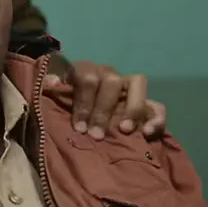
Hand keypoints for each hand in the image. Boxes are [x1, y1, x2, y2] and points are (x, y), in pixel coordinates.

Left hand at [43, 61, 167, 139]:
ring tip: (124, 130)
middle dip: (103, 109)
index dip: (83, 102)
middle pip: (111, 81)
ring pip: (138, 83)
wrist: (84, 121)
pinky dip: (155, 117)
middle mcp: (108, 75)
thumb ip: (54, 91)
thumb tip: (50, 82)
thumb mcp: (56, 100)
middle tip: (96, 134)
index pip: (86, 77)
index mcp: (85, 71)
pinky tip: (147, 133)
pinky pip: (157, 105)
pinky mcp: (146, 104)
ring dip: (132, 107)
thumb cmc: (68, 109)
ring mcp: (129, 87)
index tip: (79, 127)